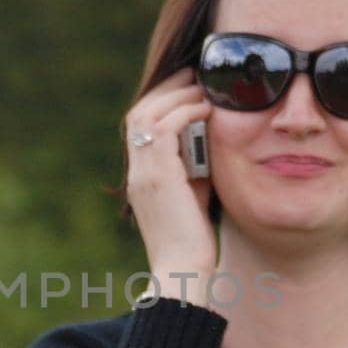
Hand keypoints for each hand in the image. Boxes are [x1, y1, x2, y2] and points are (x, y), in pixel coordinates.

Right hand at [123, 69, 215, 299]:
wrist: (184, 273)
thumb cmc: (194, 241)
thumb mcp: (194, 193)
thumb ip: (195, 164)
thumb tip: (211, 136)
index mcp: (141, 175)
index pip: (141, 123)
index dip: (163, 99)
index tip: (189, 86)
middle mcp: (137, 171)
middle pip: (140, 110)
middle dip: (168, 87)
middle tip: (195, 74)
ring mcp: (143, 172)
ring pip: (148, 112)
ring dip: (178, 95)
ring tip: (203, 89)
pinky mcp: (158, 176)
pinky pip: (165, 127)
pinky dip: (185, 112)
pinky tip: (206, 110)